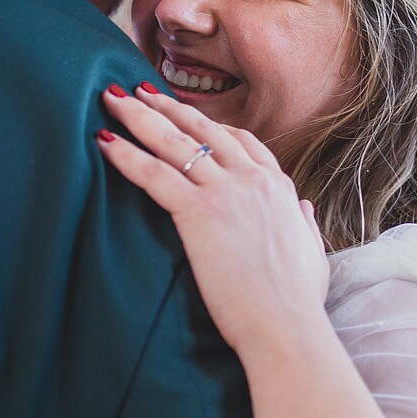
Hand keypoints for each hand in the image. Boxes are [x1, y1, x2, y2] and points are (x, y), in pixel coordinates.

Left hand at [97, 84, 331, 355]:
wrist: (286, 327)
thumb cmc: (297, 303)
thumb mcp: (312, 253)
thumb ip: (304, 224)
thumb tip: (303, 208)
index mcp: (279, 188)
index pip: (242, 141)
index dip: (210, 124)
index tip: (186, 115)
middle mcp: (253, 180)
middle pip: (203, 129)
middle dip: (168, 106)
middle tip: (139, 90)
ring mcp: (226, 192)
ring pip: (174, 141)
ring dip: (140, 116)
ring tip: (113, 99)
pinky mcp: (199, 213)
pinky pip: (154, 174)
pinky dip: (126, 155)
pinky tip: (104, 141)